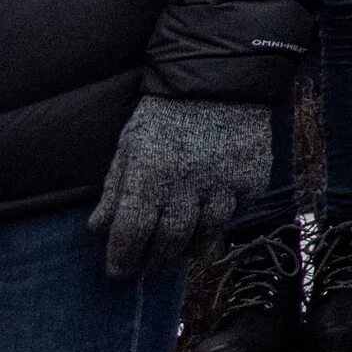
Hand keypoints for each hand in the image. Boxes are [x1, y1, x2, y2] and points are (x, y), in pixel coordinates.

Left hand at [90, 97, 270, 277]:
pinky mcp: (252, 180)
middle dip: (154, 260)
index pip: (132, 234)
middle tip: (149, 266)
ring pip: (206, 234)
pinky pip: (235, 213)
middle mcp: (188, 186)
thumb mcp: (130, 145)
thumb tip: (100, 227)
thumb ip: (116, 188)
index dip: (123, 259)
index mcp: (151, 176)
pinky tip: (209, 220)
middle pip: (169, 241)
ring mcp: (224, 184)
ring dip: (189, 249)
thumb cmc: (167, 114)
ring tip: (179, 253)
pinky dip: (219, 221)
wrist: (222, 81)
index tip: (119, 270)